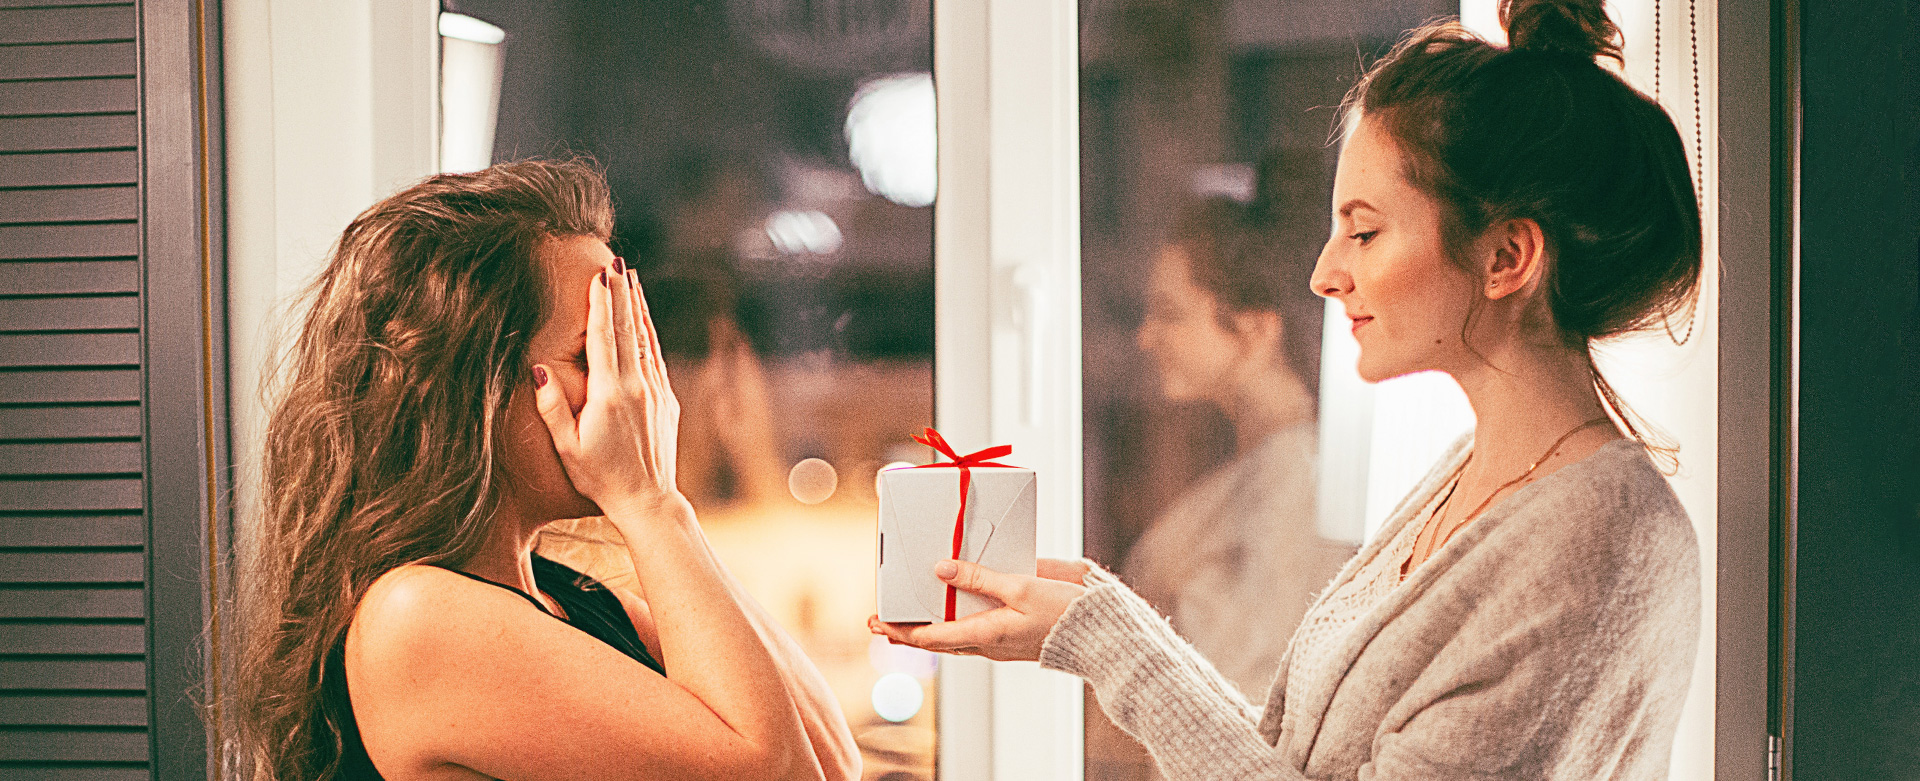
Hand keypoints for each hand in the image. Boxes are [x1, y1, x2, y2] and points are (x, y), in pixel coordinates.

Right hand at [533, 263, 685, 521]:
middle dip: (622, 293)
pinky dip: (648, 335)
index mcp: (610, 394)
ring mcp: (657, 392)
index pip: (604, 338)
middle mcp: (638, 387)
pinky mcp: (668, 401)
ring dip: (637, 308)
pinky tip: (643, 321)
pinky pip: (655, 358)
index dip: (602, 304)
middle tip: (618, 262)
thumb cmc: (600, 478)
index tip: (601, 275)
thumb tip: (537, 368)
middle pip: (628, 329)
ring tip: (632, 279)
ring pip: (646, 340)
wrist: (648, 501)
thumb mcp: (567, 446)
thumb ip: (551, 406)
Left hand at [866, 559, 1086, 661]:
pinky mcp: (1013, 637)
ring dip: (930, 629)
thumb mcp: (1021, 587)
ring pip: (955, 639)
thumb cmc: (1064, 613)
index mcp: (987, 635)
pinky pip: (976, 633)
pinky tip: (952, 610)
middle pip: (938, 642)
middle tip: (878, 623)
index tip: (878, 621)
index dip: (902, 630)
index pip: (932, 638)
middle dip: (907, 632)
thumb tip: (941, 569)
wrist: (1102, 636)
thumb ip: (980, 578)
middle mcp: (988, 644)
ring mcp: (1001, 644)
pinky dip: (957, 622)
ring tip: (907, 618)